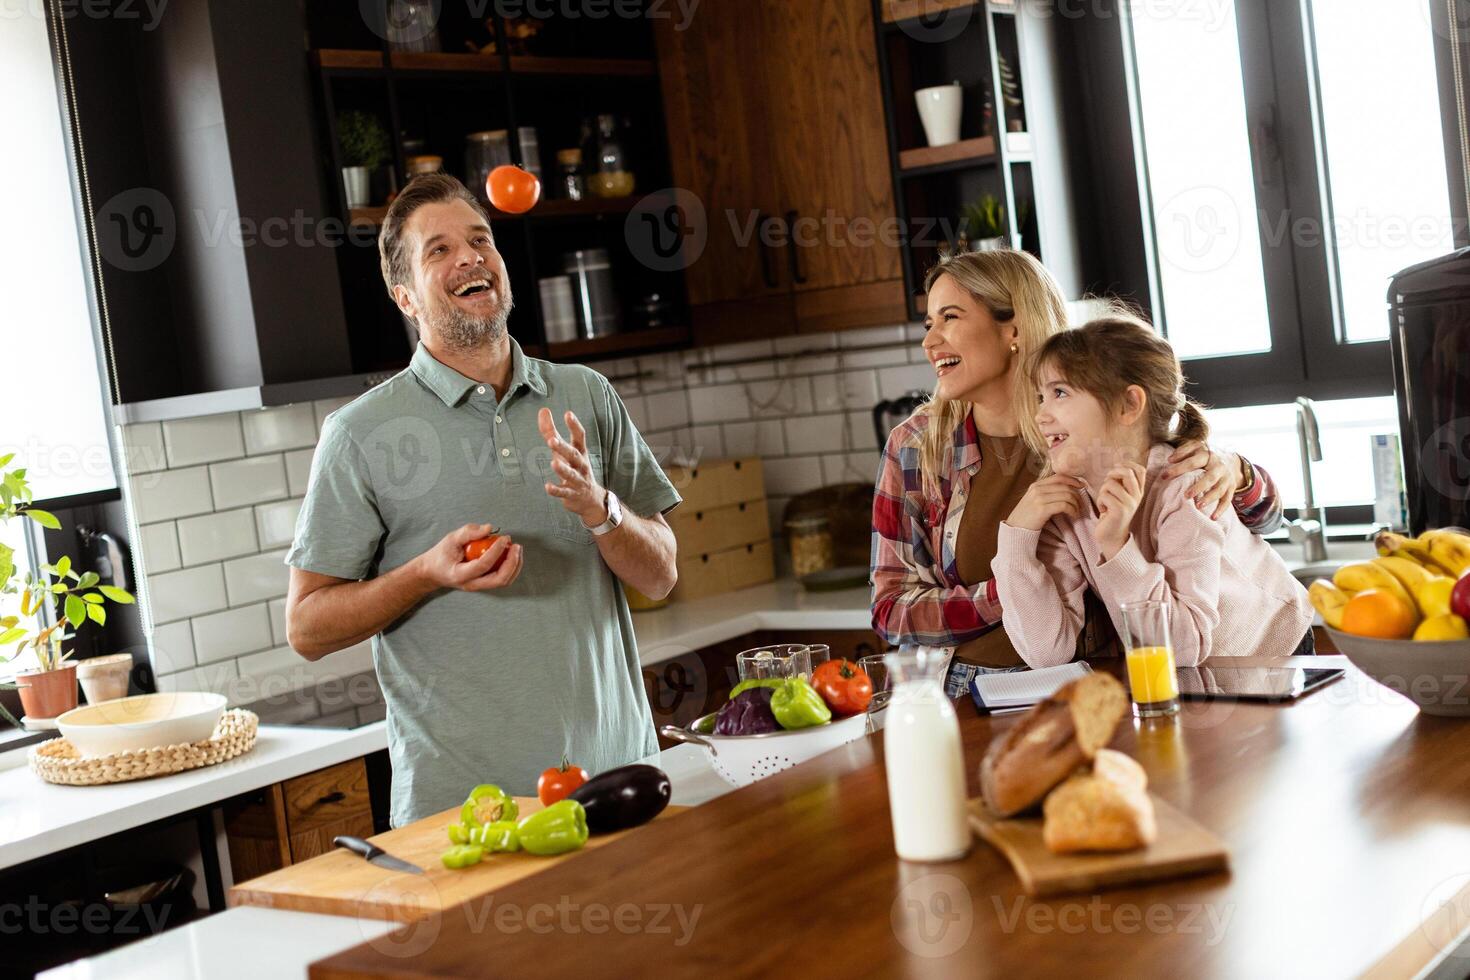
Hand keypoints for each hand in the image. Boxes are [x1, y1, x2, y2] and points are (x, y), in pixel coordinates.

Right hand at [415, 523, 523, 591]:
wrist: (433, 572)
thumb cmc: (441, 555)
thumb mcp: (450, 539)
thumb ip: (468, 532)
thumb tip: (490, 528)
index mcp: (460, 575)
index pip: (482, 565)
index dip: (495, 551)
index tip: (504, 538)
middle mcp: (471, 584)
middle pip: (499, 580)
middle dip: (512, 562)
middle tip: (516, 546)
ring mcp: (479, 586)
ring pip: (504, 581)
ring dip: (514, 565)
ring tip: (516, 548)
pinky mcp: (484, 584)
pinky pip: (502, 578)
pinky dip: (510, 566)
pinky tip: (511, 553)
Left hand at [537, 408, 605, 526]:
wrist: (592, 499)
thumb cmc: (575, 469)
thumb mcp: (564, 450)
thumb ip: (552, 432)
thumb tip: (543, 410)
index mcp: (580, 452)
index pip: (580, 437)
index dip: (574, 426)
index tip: (568, 414)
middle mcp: (581, 465)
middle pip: (573, 455)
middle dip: (563, 448)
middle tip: (551, 440)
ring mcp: (578, 480)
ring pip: (571, 474)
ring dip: (563, 469)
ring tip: (553, 463)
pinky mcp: (572, 494)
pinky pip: (565, 492)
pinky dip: (557, 490)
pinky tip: (548, 487)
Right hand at [1006, 474, 1083, 530]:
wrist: (1015, 529)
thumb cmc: (1027, 517)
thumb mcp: (1033, 500)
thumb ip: (1045, 492)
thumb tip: (1065, 489)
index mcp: (1036, 485)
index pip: (1059, 477)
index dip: (1073, 480)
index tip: (1081, 486)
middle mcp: (1037, 489)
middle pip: (1065, 486)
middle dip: (1077, 494)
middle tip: (1081, 504)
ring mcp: (1039, 498)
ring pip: (1066, 495)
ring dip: (1076, 504)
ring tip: (1077, 511)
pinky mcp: (1042, 509)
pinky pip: (1064, 505)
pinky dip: (1072, 510)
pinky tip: (1073, 515)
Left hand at [1095, 463, 1146, 560]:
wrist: (1111, 536)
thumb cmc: (1111, 513)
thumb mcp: (1120, 495)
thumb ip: (1122, 481)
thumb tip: (1118, 465)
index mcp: (1139, 491)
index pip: (1140, 470)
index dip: (1127, 464)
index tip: (1116, 469)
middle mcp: (1137, 496)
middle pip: (1127, 472)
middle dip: (1111, 474)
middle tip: (1107, 485)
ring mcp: (1130, 504)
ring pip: (1110, 484)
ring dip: (1102, 491)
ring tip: (1105, 502)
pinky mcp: (1120, 511)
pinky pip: (1104, 495)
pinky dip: (1100, 501)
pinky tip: (1103, 510)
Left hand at [1165, 441, 1240, 519]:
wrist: (1228, 459)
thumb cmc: (1203, 456)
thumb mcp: (1194, 448)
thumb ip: (1182, 451)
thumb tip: (1170, 459)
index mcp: (1208, 455)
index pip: (1193, 462)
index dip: (1178, 468)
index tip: (1164, 476)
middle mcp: (1219, 466)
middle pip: (1211, 477)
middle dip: (1199, 487)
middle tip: (1187, 495)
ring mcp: (1226, 478)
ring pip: (1220, 489)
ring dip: (1209, 498)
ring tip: (1198, 506)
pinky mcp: (1231, 488)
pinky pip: (1227, 500)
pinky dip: (1221, 509)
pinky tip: (1212, 518)